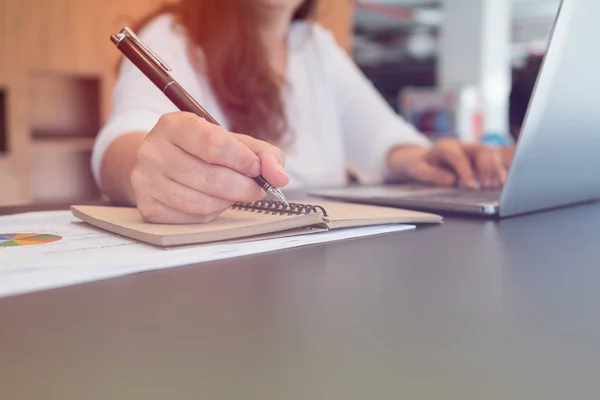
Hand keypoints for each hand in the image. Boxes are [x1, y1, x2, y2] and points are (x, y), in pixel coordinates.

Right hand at [130, 112, 288, 222]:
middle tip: (256, 188)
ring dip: (228, 202)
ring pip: (202, 203)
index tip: (256, 168)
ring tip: (235, 193)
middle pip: (210, 177)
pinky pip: (193, 218)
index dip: (242, 159)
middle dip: (242, 186)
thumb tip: (280, 177)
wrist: (162, 163)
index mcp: (174, 125)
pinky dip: (213, 213)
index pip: (213, 143)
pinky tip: (214, 201)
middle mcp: (153, 151)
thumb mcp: (234, 142)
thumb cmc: (203, 151)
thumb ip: (264, 155)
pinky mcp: (148, 207)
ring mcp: (146, 181)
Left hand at [389, 138, 510, 189]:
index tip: (471, 186)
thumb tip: (450, 179)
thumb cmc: (421, 165)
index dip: (466, 171)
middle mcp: (461, 145)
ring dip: (495, 169)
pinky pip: (494, 160)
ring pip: (490, 152)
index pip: (458, 157)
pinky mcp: (480, 157)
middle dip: (485, 168)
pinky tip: (500, 183)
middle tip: (484, 187)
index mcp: (444, 147)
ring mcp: (472, 149)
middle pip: (480, 150)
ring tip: (493, 186)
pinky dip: (499, 171)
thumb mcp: (419, 170)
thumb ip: (432, 174)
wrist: (424, 159)